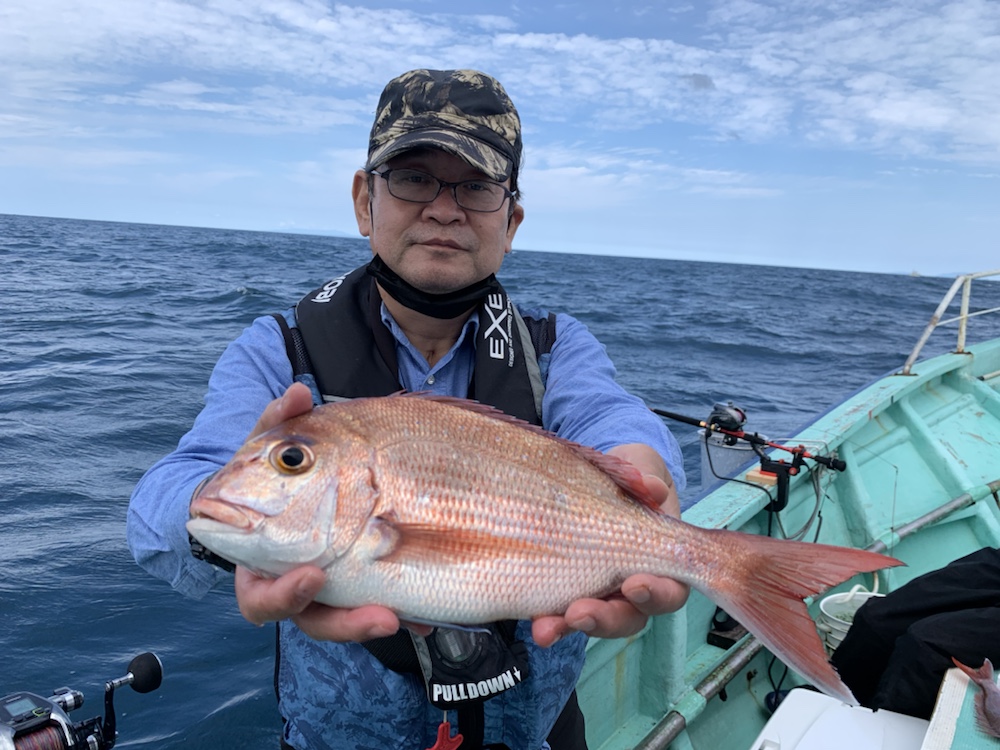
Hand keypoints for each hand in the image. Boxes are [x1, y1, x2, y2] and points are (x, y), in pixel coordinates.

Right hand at [228, 383, 404, 640]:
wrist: (291, 487)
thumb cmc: (276, 471)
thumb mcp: (274, 446)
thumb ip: (279, 421)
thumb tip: (296, 391)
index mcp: (261, 562)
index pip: (263, 596)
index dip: (284, 593)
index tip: (312, 575)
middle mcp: (292, 586)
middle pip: (311, 620)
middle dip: (344, 622)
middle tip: (380, 616)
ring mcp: (327, 591)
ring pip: (345, 621)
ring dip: (372, 621)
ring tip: (401, 616)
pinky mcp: (360, 587)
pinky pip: (380, 605)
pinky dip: (404, 609)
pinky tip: (426, 613)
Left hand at [531, 443, 689, 646]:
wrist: (590, 476)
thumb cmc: (627, 477)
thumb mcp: (640, 465)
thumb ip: (647, 474)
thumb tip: (651, 486)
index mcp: (661, 561)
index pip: (669, 590)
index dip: (656, 593)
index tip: (635, 584)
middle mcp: (632, 585)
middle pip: (629, 617)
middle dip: (606, 619)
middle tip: (581, 611)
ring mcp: (599, 592)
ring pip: (593, 622)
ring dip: (570, 627)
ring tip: (546, 628)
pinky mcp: (566, 590)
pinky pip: (559, 614)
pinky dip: (548, 621)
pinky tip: (534, 623)